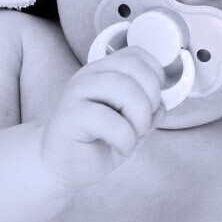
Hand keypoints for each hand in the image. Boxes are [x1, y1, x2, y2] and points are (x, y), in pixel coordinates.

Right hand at [40, 47, 165, 189]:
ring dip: (139, 119)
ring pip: (125, 89)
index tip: (152, 103)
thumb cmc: (95, 143)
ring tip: (131, 137)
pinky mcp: (72, 116)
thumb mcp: (129, 122)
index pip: (136, 55)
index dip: (155, 77)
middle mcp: (89, 76)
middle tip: (142, 125)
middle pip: (135, 70)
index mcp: (102, 71)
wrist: (59, 166)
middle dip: (151, 101)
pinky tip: (119, 147)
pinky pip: (112, 121)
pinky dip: (126, 139)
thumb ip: (147, 108)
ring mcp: (77, 93)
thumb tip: (162, 105)